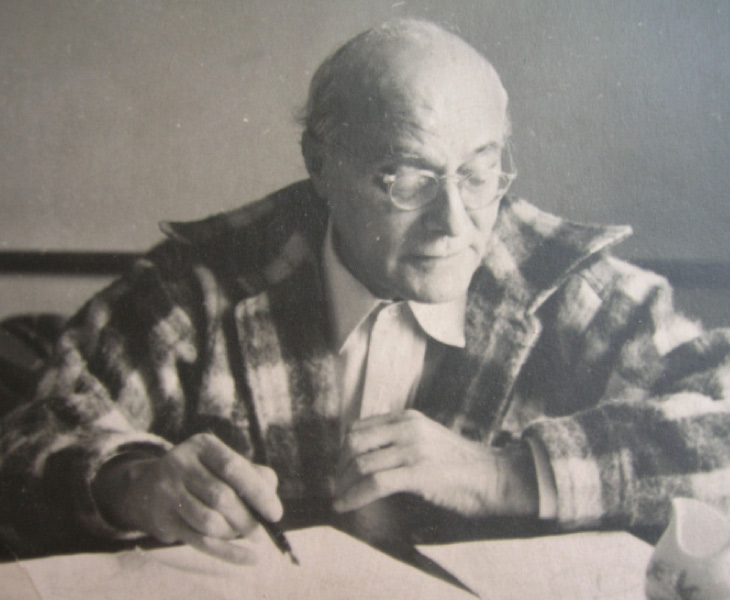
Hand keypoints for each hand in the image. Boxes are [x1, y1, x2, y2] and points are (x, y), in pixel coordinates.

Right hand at [92, 433, 281, 563]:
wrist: (148, 487)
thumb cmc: (202, 474)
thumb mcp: (223, 463)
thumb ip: (253, 474)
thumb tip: (270, 498)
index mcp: (202, 445)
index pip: (232, 467)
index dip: (257, 491)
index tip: (275, 513)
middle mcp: (180, 464)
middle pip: (221, 497)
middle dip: (247, 518)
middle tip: (262, 532)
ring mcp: (168, 492)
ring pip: (208, 521)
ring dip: (233, 532)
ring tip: (244, 533)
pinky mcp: (163, 519)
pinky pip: (200, 542)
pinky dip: (228, 552)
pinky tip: (248, 557)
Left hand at [333, 410, 538, 517]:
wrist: (493, 477)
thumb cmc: (460, 465)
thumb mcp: (428, 439)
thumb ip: (400, 439)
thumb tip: (368, 455)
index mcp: (407, 418)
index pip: (360, 427)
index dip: (344, 450)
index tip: (340, 469)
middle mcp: (407, 428)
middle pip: (355, 442)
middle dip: (340, 467)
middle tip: (338, 486)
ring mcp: (413, 449)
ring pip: (362, 463)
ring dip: (344, 485)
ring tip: (340, 499)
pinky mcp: (418, 472)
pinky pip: (375, 483)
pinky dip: (355, 496)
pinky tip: (346, 506)